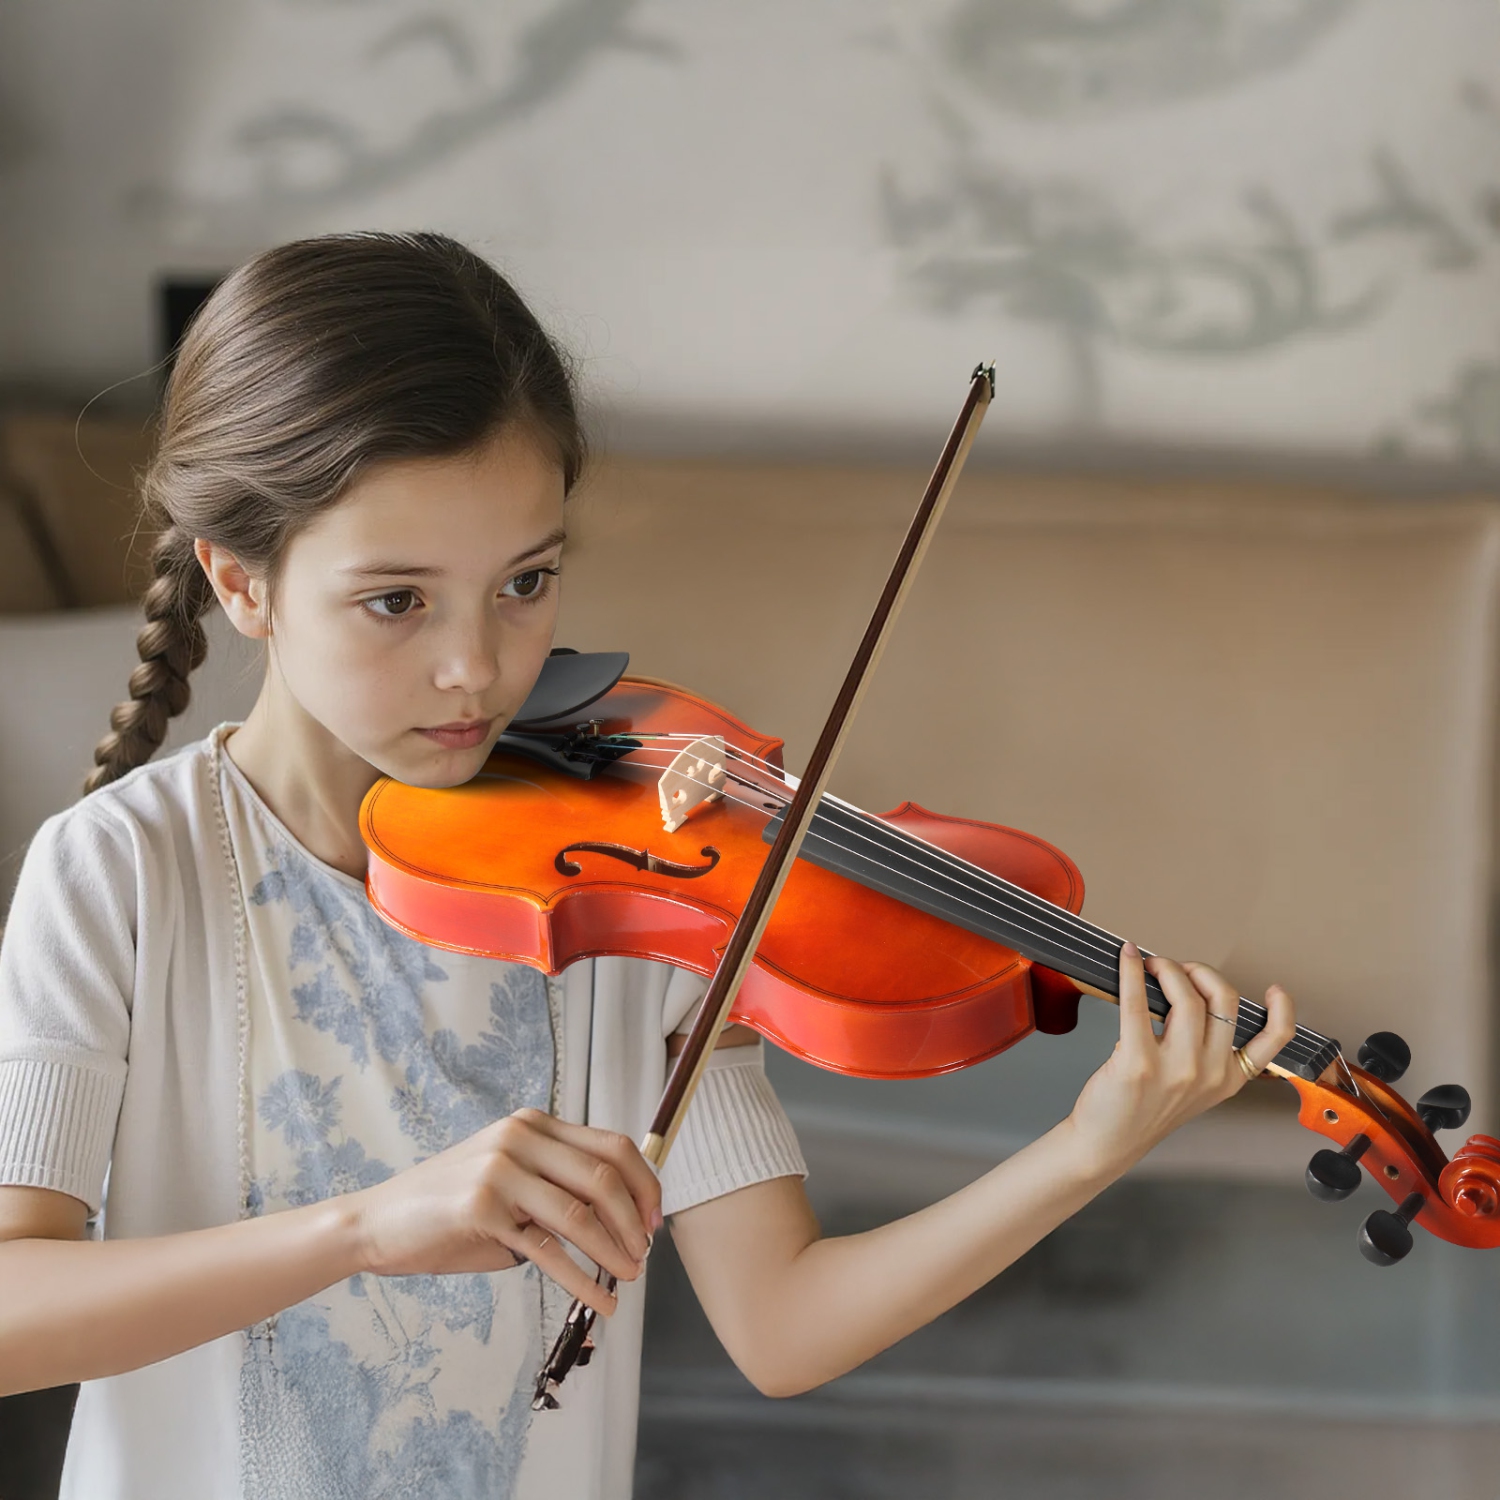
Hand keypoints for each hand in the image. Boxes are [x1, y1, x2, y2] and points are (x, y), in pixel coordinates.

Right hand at [347, 1108, 660, 1316]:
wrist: (379, 1222)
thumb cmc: (450, 1209)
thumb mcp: (510, 1182)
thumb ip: (557, 1188)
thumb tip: (619, 1222)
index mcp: (533, 1125)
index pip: (613, 1145)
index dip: (644, 1184)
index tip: (655, 1220)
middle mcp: (520, 1136)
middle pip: (604, 1176)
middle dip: (634, 1220)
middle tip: (644, 1253)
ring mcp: (500, 1168)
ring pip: (580, 1212)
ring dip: (615, 1250)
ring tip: (630, 1276)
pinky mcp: (482, 1207)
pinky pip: (547, 1249)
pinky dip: (582, 1278)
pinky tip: (602, 1299)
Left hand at [1063, 943, 1295, 1178]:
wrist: (1109, 1142)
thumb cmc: (1144, 1110)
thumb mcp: (1194, 1087)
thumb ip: (1204, 1050)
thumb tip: (1188, 992)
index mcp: (1228, 1078)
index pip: (1272, 1043)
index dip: (1282, 1011)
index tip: (1276, 991)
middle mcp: (1209, 1073)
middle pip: (1224, 1001)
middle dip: (1201, 971)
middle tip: (1178, 968)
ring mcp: (1177, 1069)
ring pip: (1187, 997)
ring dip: (1169, 969)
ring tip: (1152, 965)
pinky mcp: (1139, 1062)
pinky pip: (1138, 1003)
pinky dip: (1132, 974)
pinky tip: (1128, 960)